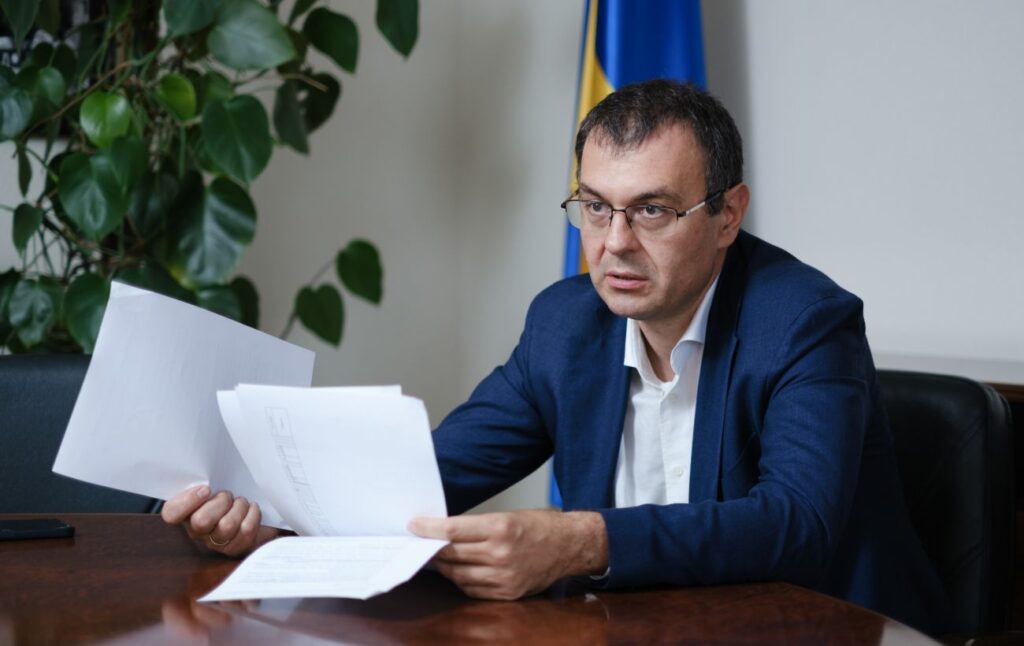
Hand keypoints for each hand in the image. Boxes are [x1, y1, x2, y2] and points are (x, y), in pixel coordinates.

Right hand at [161, 484, 278, 556]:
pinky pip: (246, 530)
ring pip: (227, 525)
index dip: (187, 501)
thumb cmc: (227, 498)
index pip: (171, 513)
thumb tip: (204, 482)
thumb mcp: (214, 487)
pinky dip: (253, 514)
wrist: (249, 515)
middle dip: (221, 502)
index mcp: (186, 512)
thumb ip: (204, 483)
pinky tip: (252, 508)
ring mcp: (215, 543)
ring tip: (241, 503)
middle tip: (228, 496)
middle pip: (201, 521)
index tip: (206, 489)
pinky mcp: (235, 548)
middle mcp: (197, 531)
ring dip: (239, 507)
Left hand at [408, 509, 607, 599]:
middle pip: (452, 554)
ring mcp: (505, 576)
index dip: (428, 529)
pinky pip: (473, 589)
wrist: (570, 545)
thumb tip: (443, 532)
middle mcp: (501, 553)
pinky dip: (461, 580)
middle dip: (431, 549)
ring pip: (459, 575)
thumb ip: (476, 526)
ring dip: (443, 567)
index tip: (413, 526)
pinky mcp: (508, 592)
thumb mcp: (507, 515)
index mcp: (500, 527)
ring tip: (435, 558)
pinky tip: (456, 571)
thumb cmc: (539, 526)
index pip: (452, 530)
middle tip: (419, 543)